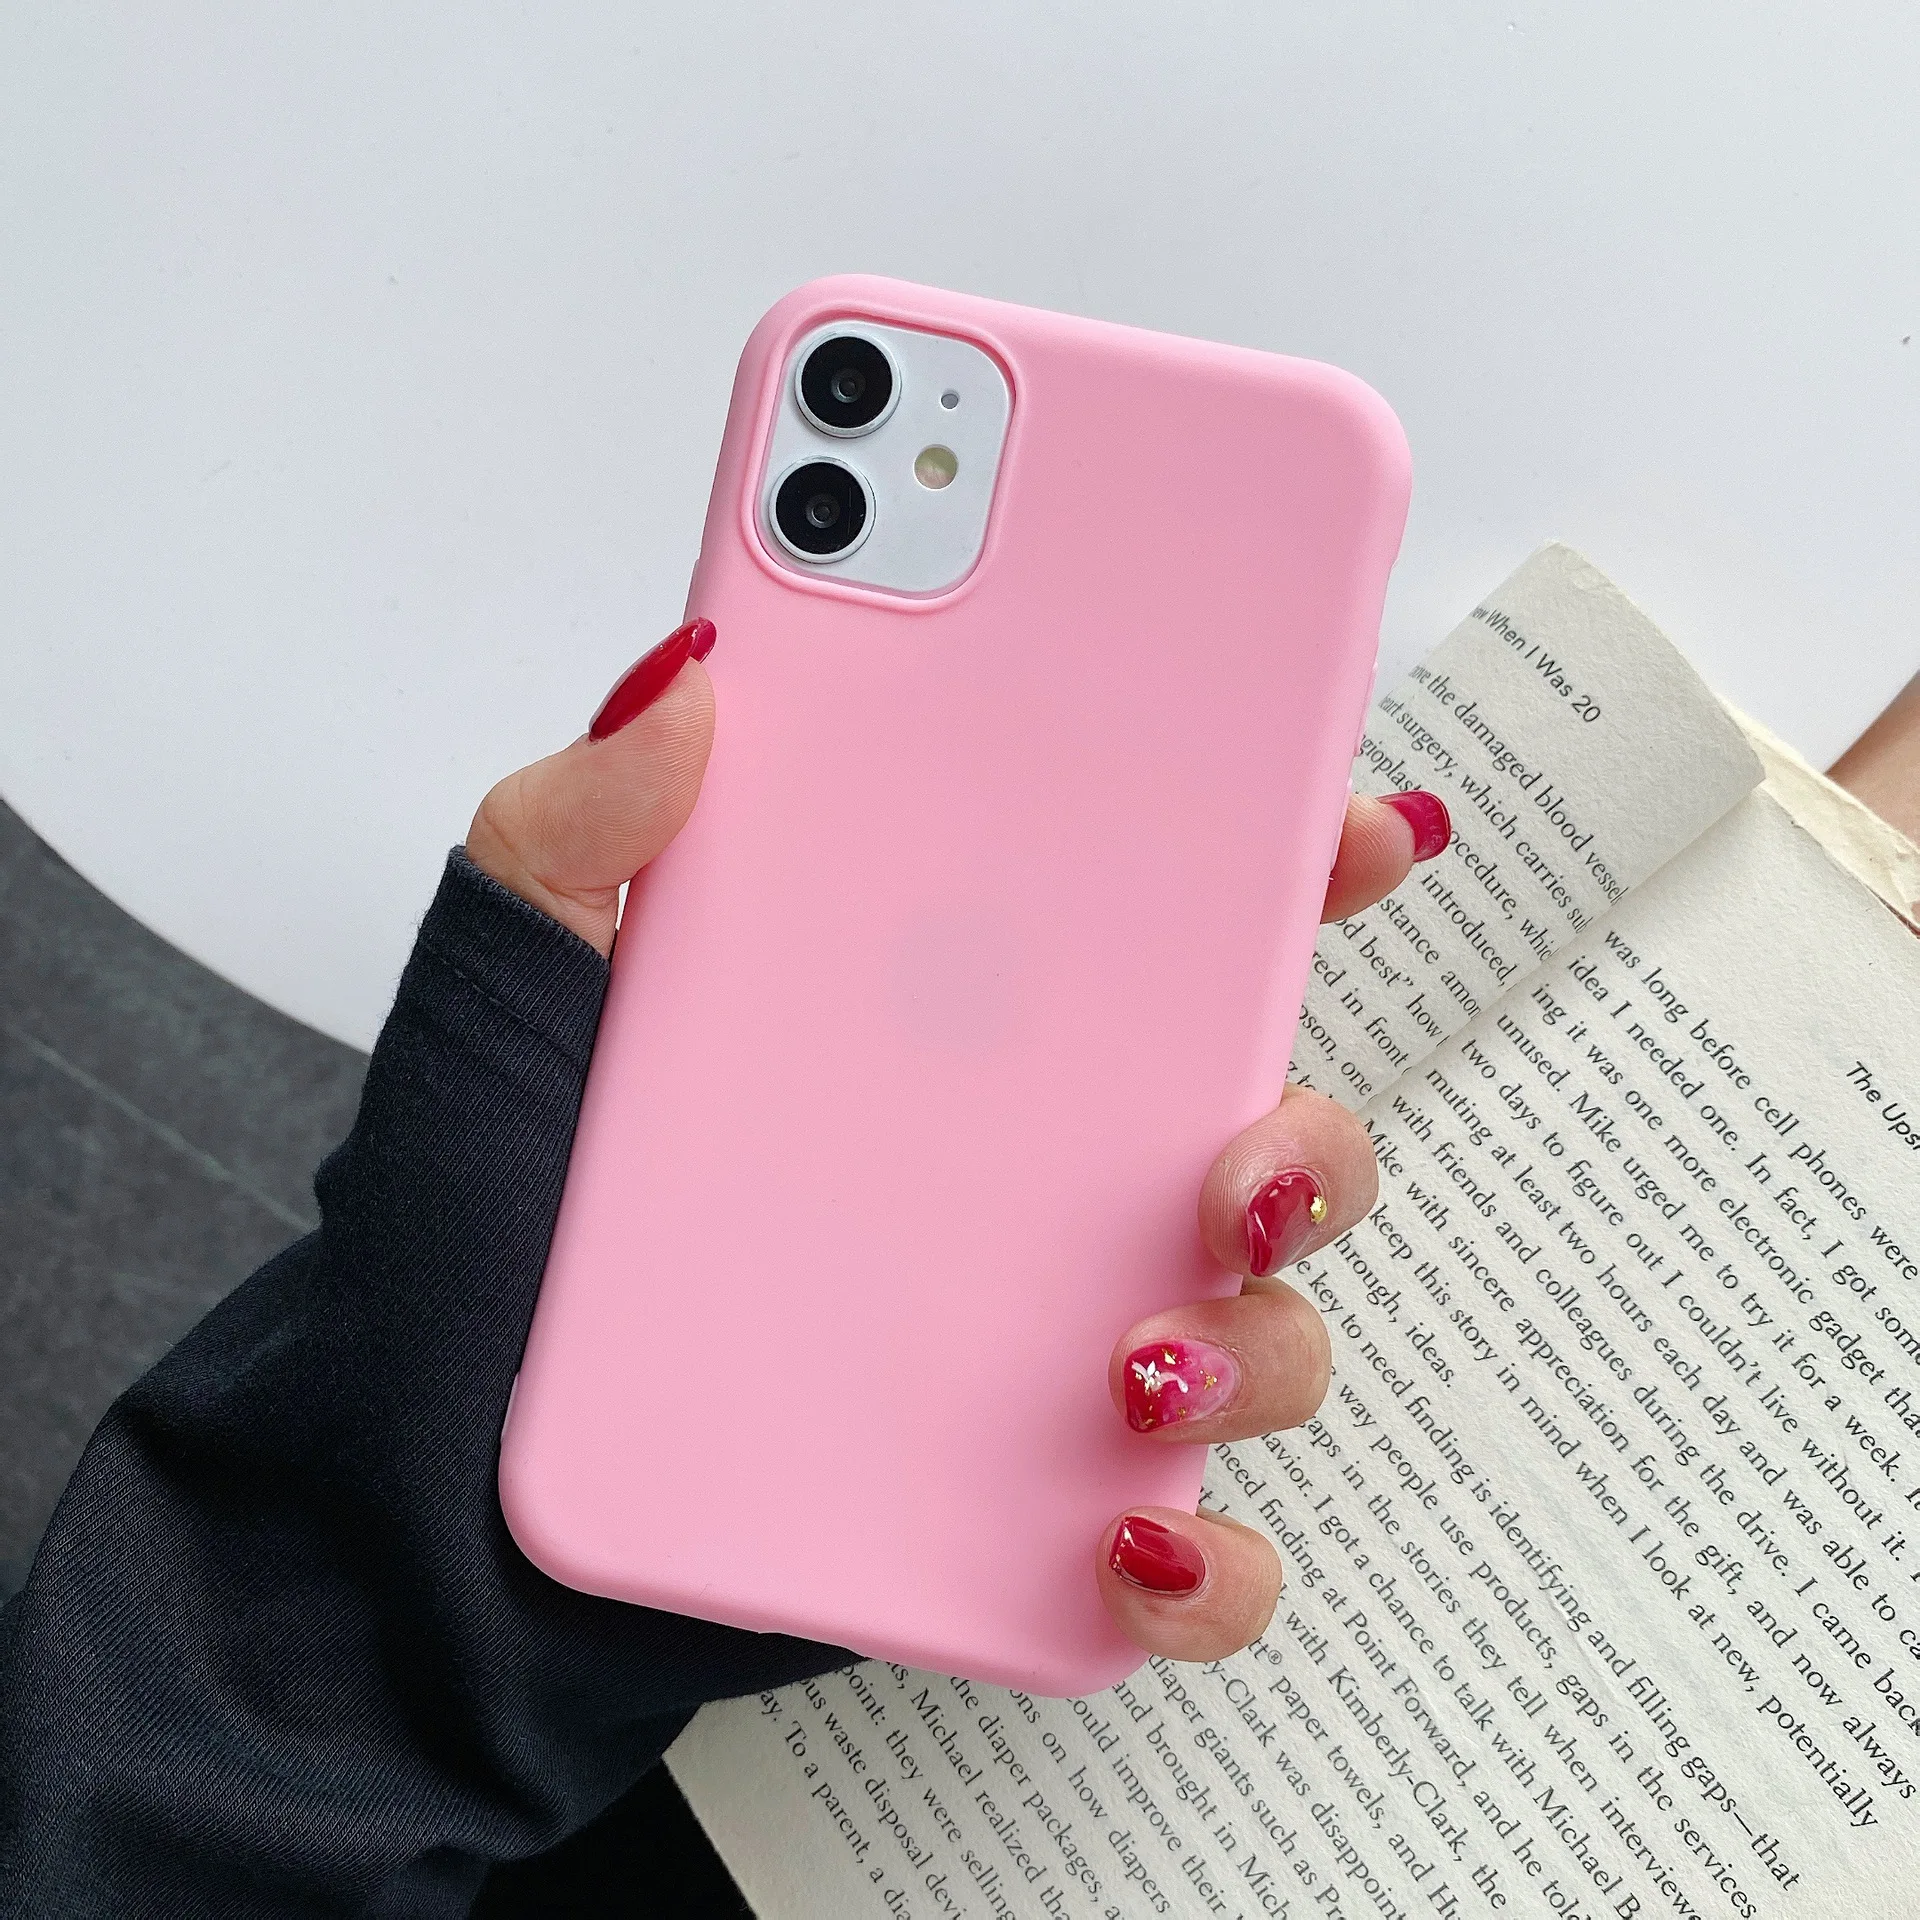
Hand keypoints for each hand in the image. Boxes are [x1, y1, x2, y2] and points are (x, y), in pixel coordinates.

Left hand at [468, 620, 1448, 1665]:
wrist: (414, 1493)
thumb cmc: (474, 1229)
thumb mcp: (508, 999)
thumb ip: (576, 830)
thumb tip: (694, 671)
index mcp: (942, 1028)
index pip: (1151, 924)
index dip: (1275, 863)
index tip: (1341, 831)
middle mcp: (1017, 1177)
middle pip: (1255, 1124)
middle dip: (1311, 1134)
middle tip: (1236, 1155)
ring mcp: (1029, 1343)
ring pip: (1255, 1327)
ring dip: (1258, 1340)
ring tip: (1133, 1357)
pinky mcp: (1013, 1509)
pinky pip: (1184, 1551)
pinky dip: (1202, 1566)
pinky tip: (1124, 1540)